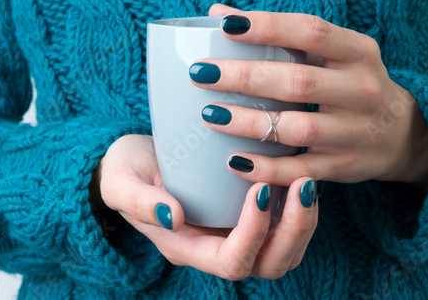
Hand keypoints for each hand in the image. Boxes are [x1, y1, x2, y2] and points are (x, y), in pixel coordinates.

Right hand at [91, 134, 317, 279]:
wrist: (135, 165)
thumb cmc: (126, 173)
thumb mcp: (121, 182)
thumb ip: (138, 202)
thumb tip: (171, 216)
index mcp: (187, 247)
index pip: (231, 261)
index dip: (253, 232)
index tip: (260, 188)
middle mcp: (216, 247)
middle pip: (269, 264)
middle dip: (295, 230)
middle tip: (303, 186)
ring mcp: (233, 233)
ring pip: (284, 250)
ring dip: (303, 221)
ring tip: (306, 181)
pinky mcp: (244, 215)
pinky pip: (283, 226)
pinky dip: (298, 208)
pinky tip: (297, 174)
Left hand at [190, 4, 427, 189]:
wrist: (401, 134)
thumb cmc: (353, 84)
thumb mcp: (333, 54)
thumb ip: (283, 35)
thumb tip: (220, 14)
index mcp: (358, 52)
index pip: (310, 32)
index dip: (267, 27)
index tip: (224, 26)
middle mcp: (362, 90)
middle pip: (298, 81)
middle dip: (245, 77)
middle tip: (202, 74)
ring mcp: (355, 132)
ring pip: (297, 129)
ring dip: (250, 123)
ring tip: (210, 116)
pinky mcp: (344, 166)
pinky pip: (301, 171)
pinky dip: (266, 169)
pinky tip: (234, 161)